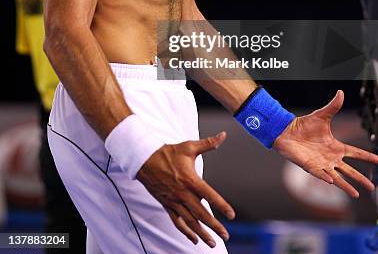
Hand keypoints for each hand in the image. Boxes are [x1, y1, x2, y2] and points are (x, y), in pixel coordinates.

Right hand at [137, 131, 234, 247]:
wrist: (145, 160)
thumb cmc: (169, 152)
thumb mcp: (189, 146)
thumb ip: (208, 143)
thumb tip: (223, 135)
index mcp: (190, 180)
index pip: (209, 196)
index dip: (221, 205)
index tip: (231, 215)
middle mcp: (183, 194)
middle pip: (201, 214)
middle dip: (214, 226)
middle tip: (226, 235)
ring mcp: (174, 201)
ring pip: (190, 222)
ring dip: (202, 233)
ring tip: (212, 243)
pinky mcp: (167, 205)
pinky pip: (177, 222)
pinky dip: (186, 232)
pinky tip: (194, 240)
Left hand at [273, 90, 377, 197]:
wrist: (286, 131)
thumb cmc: (303, 125)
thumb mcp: (321, 115)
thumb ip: (332, 106)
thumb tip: (341, 92)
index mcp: (335, 146)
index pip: (355, 153)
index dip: (367, 156)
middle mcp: (330, 158)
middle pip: (350, 170)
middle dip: (361, 179)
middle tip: (372, 187)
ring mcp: (321, 164)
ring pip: (337, 178)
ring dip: (346, 186)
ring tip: (356, 194)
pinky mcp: (311, 167)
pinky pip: (321, 175)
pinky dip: (327, 178)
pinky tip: (333, 181)